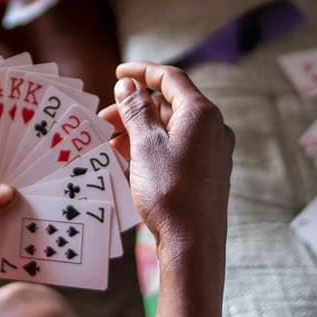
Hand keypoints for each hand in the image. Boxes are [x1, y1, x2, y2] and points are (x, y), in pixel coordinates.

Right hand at [99, 62, 234, 267]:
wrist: (192, 244)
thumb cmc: (170, 191)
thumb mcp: (145, 145)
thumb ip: (136, 110)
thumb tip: (129, 86)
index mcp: (202, 114)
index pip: (171, 78)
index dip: (142, 72)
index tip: (119, 73)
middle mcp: (212, 128)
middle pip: (169, 104)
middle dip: (134, 107)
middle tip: (105, 117)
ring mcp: (211, 151)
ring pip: (170, 128)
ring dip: (139, 128)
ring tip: (110, 139)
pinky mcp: (205, 172)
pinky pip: (175, 147)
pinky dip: (150, 146)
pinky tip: (125, 157)